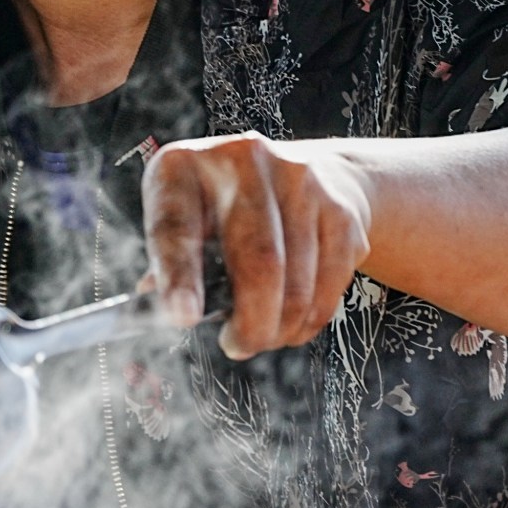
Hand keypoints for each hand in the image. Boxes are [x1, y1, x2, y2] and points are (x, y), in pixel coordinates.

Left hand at [140, 132, 372, 359]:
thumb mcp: (186, 216)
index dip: (179, 276)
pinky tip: (294, 322)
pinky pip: (330, 284)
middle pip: (257, 260)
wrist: (315, 170)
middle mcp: (243, 161)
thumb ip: (169, 262)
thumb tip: (166, 314)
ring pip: (297, 282)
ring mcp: (300, 181)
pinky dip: (310, 318)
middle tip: (238, 345)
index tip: (182, 318)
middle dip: (251, 322)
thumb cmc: (229, 206)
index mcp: (185, 166)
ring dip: (281, 327)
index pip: (176, 226)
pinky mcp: (341, 209)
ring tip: (265, 335)